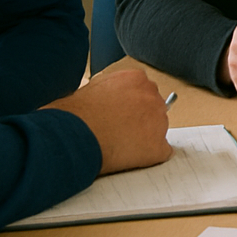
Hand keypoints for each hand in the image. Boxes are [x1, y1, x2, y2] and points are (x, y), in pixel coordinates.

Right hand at [44, 68, 170, 174]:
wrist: (75, 136)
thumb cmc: (75, 114)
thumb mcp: (92, 87)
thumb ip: (111, 88)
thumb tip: (110, 97)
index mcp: (136, 79)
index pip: (144, 91)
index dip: (131, 105)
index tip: (123, 114)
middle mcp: (152, 96)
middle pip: (154, 108)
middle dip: (140, 119)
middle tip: (121, 130)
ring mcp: (159, 122)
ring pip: (158, 130)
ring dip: (144, 137)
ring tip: (120, 144)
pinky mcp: (158, 147)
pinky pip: (161, 152)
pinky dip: (149, 157)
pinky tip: (130, 158)